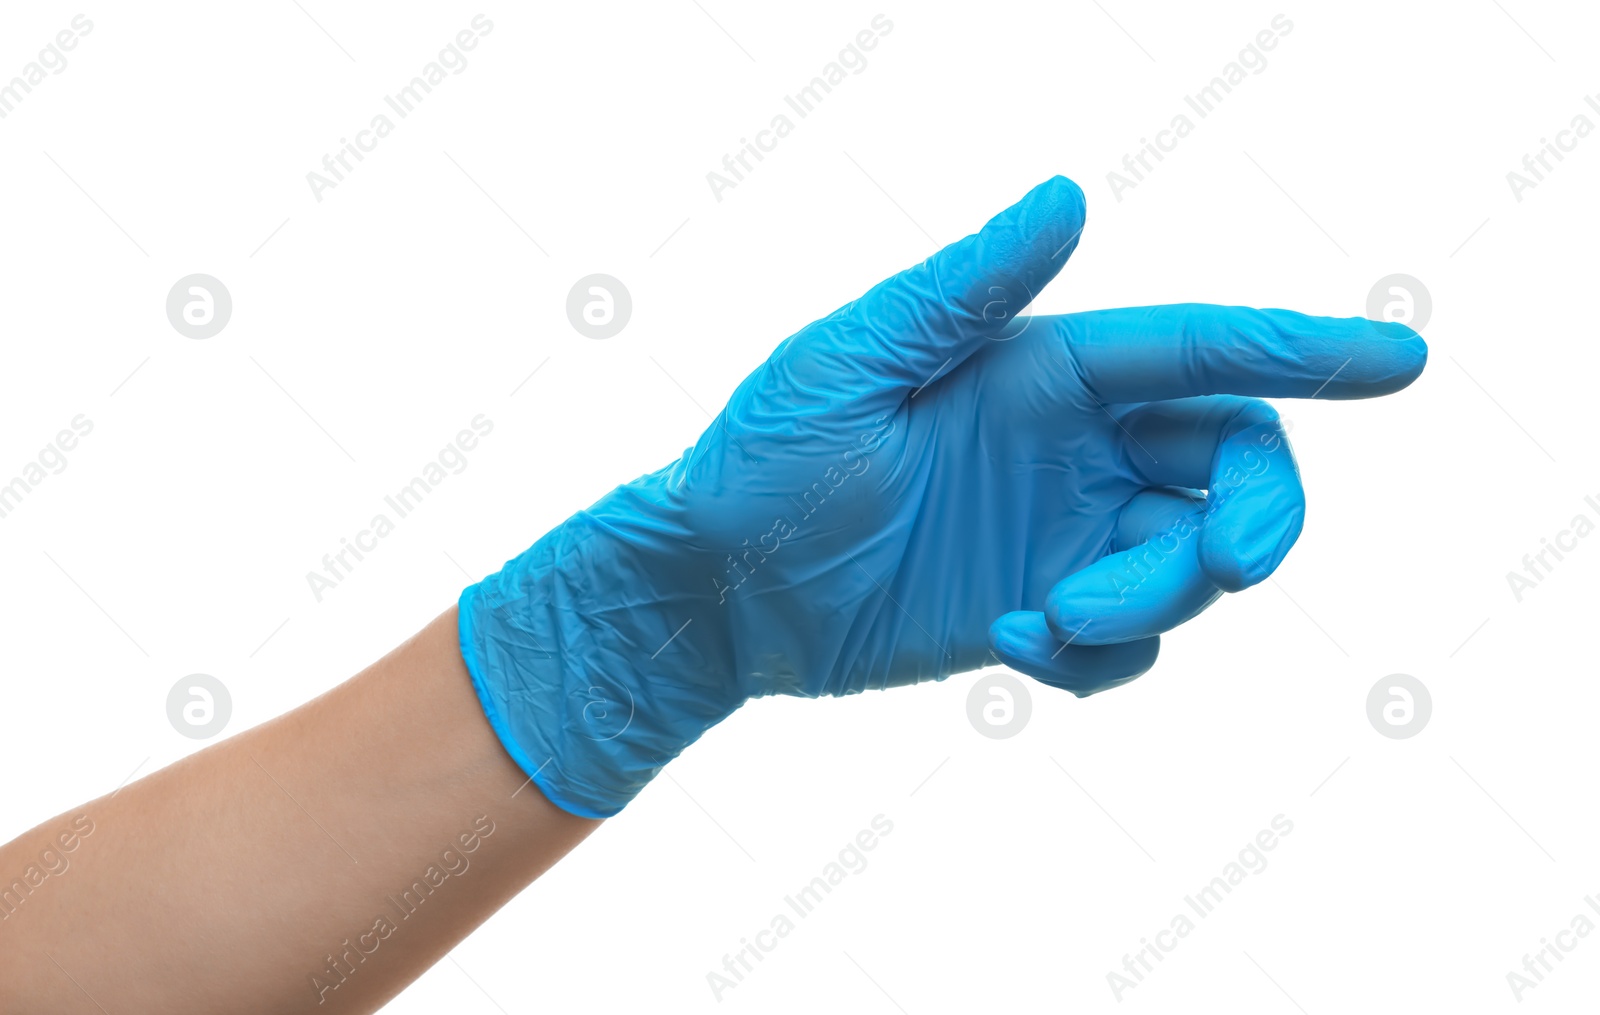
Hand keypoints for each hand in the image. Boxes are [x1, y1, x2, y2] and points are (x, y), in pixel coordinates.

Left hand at [459, 176, 1426, 817]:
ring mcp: (1063, 534)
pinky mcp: (1042, 611)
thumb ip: (965, 289)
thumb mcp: (851, 359)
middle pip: (1233, 466)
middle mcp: (1072, 447)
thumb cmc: (765, 457)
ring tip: (1044, 618)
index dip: (1307, 353)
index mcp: (1044, 370)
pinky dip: (1094, 658)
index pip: (1201, 352)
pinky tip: (1009, 642)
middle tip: (1233, 566)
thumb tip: (1066, 198)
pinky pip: (1125, 645)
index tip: (1401, 363)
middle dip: (1259, 517)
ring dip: (1152, 602)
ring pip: (1187, 567)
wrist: (718, 588)